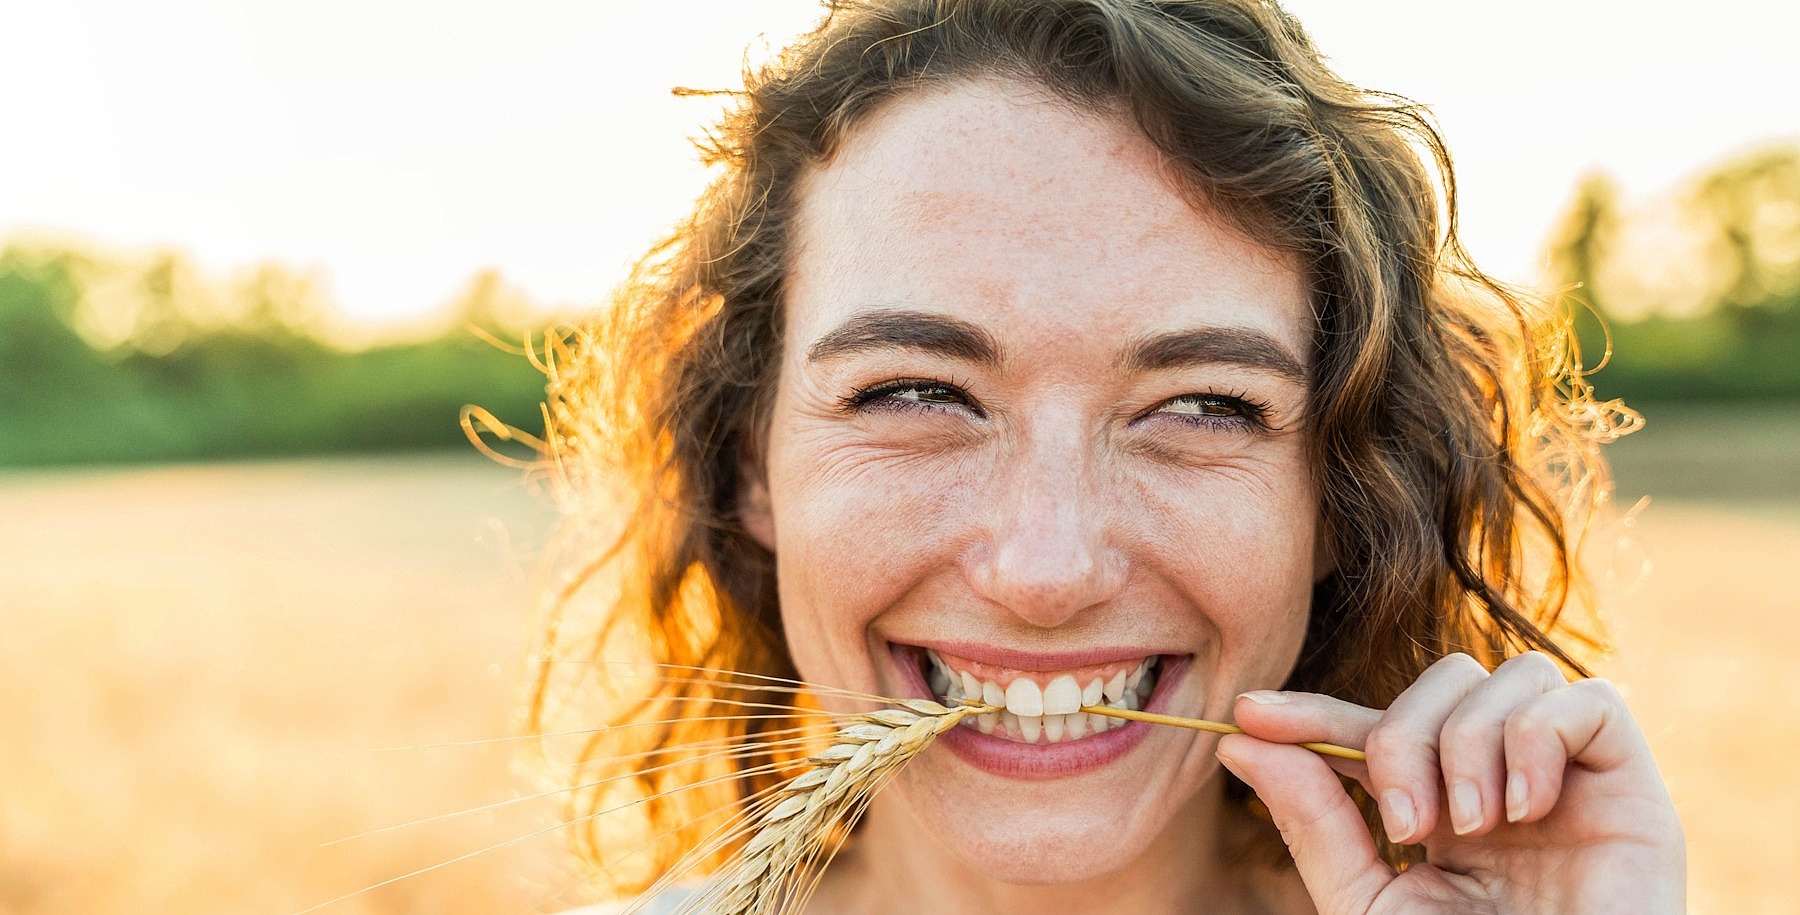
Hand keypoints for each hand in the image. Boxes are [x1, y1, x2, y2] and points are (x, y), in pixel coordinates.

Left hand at [1215, 652, 1685, 913]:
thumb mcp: (1371, 904)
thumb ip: (1313, 823)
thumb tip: (1240, 742)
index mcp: (1443, 807)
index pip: (1373, 728)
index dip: (1312, 712)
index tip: (1248, 716)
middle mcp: (1505, 780)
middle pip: (1444, 680)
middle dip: (1403, 736)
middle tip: (1408, 826)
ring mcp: (1569, 777)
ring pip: (1508, 676)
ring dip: (1468, 743)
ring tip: (1470, 828)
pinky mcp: (1632, 785)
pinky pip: (1588, 700)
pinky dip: (1539, 740)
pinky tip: (1525, 812)